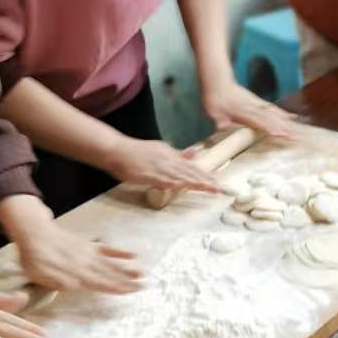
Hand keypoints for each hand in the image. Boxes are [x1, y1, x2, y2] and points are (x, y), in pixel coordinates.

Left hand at [15, 221, 142, 294]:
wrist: (34, 231)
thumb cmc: (34, 257)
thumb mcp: (39, 274)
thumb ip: (56, 280)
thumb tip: (75, 285)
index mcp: (74, 273)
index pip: (99, 282)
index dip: (116, 287)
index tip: (131, 291)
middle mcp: (85, 263)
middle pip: (109, 274)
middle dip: (127, 281)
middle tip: (143, 286)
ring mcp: (88, 253)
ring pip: (111, 263)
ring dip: (127, 269)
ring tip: (142, 273)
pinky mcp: (88, 245)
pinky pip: (106, 249)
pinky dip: (119, 251)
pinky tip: (132, 254)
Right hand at [106, 136, 222, 193]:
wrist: (117, 150)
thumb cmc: (138, 151)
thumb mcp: (161, 148)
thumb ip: (178, 154)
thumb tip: (197, 152)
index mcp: (171, 155)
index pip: (192, 167)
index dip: (205, 175)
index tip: (217, 183)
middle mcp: (168, 160)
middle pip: (190, 172)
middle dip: (206, 180)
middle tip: (220, 188)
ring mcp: (158, 167)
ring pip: (180, 176)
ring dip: (195, 182)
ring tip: (209, 188)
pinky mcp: (147, 174)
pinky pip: (163, 179)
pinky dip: (174, 183)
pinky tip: (183, 187)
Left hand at [201, 78, 294, 137]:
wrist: (218, 82)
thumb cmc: (215, 99)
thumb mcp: (214, 111)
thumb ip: (220, 120)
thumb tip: (221, 126)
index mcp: (243, 110)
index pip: (259, 120)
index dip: (270, 127)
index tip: (280, 133)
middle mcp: (253, 107)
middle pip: (271, 117)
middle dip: (283, 127)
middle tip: (295, 136)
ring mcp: (258, 104)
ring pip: (275, 113)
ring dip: (286, 122)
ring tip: (297, 129)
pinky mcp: (259, 102)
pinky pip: (274, 109)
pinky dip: (284, 114)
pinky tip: (292, 118)